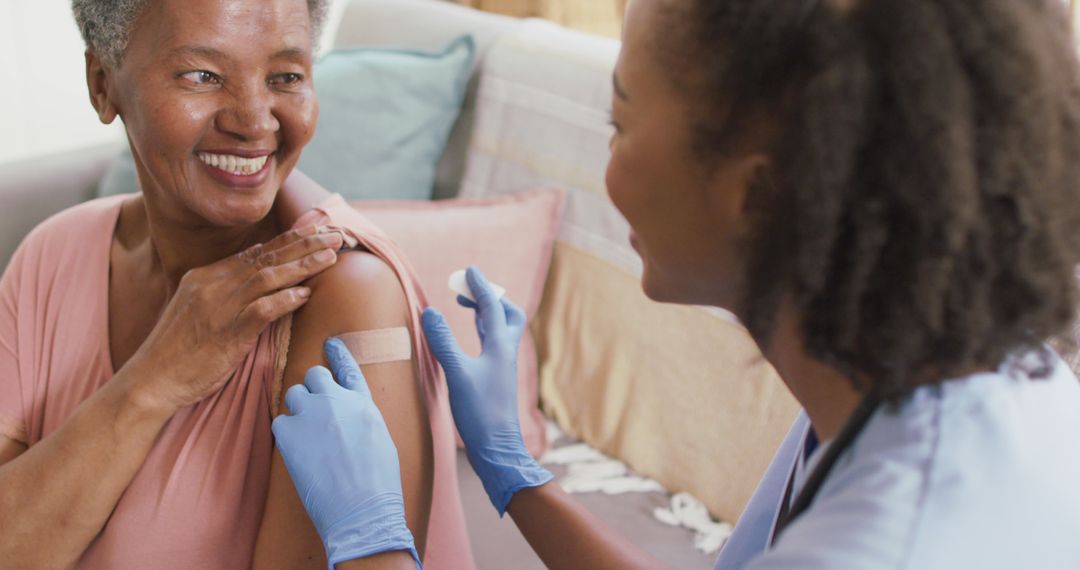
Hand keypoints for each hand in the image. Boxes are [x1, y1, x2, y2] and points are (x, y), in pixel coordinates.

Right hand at [129, 226, 342, 411]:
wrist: (150, 380)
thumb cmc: (178, 351)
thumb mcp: (199, 310)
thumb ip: (227, 291)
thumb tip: (259, 274)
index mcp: (206, 276)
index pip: (256, 252)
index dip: (289, 240)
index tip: (317, 230)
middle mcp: (213, 285)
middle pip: (267, 258)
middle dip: (304, 244)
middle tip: (336, 235)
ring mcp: (219, 308)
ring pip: (267, 278)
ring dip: (302, 266)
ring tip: (331, 257)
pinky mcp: (226, 334)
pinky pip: (260, 311)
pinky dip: (284, 301)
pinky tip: (305, 294)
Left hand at [272, 338, 419, 567]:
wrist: (362, 508)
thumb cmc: (378, 483)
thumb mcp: (381, 439)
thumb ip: (362, 418)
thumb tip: (350, 416)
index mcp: (364, 403)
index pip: (349, 368)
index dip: (338, 354)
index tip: (329, 344)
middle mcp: (337, 401)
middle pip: (314, 374)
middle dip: (312, 386)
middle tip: (314, 408)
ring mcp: (312, 414)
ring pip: (294, 394)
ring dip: (297, 408)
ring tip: (307, 434)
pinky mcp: (290, 433)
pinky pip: (279, 420)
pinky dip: (285, 432)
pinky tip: (297, 450)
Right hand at [421, 266, 552, 515]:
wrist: (498, 449)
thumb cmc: (479, 413)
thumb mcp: (456, 375)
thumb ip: (443, 343)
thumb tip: (430, 312)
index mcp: (499, 346)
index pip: (491, 306)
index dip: (480, 286)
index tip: (469, 270)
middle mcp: (505, 353)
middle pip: (508, 315)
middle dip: (491, 298)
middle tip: (467, 291)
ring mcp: (503, 367)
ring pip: (501, 330)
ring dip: (486, 314)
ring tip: (466, 306)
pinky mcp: (497, 380)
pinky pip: (493, 345)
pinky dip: (482, 332)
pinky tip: (470, 339)